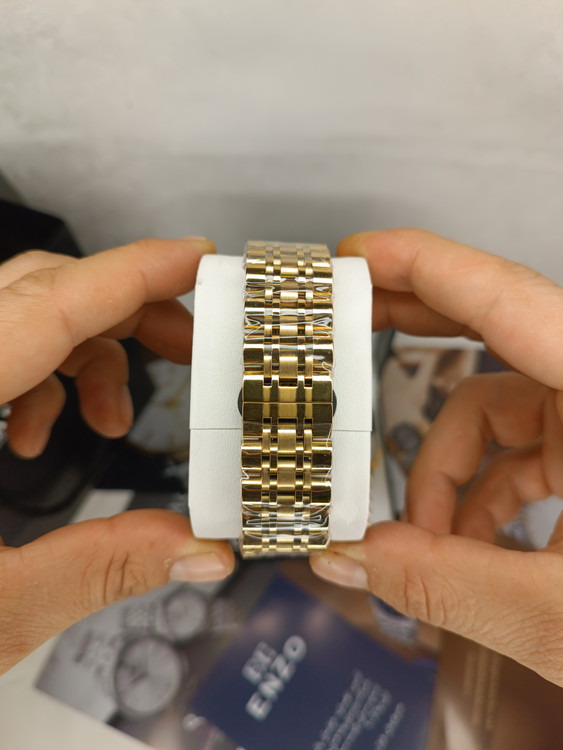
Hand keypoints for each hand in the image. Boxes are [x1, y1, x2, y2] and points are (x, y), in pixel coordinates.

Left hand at [0, 238, 234, 674]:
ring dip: (82, 354)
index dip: (130, 274)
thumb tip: (196, 549)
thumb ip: (101, 570)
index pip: (43, 307)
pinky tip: (38, 436)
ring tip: (113, 420)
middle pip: (35, 291)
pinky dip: (36, 378)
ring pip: (16, 313)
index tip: (194, 257)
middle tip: (188, 346)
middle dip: (125, 314)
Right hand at [310, 229, 562, 686]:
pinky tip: (461, 543)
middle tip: (349, 326)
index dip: (425, 265)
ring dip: (444, 471)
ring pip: (494, 412)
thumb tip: (354, 558)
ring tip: (421, 539)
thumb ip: (446, 584)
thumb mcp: (562, 615)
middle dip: (415, 329)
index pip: (509, 300)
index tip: (361, 256)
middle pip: (495, 331)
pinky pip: (517, 449)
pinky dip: (477, 492)